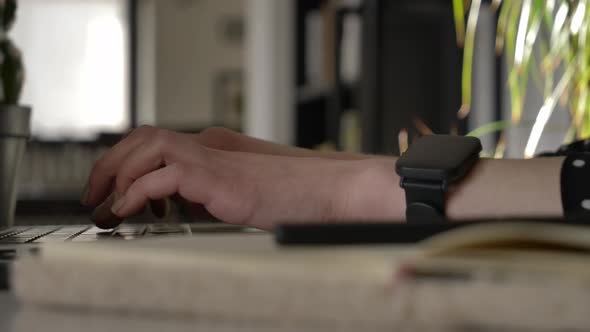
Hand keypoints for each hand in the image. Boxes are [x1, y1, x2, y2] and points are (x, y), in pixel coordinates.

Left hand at [82, 126, 402, 229]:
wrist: (325, 191)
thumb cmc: (291, 197)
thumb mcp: (239, 194)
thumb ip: (208, 194)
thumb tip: (181, 206)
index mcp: (213, 148)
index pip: (156, 142)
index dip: (126, 162)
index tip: (113, 190)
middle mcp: (208, 146)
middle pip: (143, 137)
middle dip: (111, 164)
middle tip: (96, 195)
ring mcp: (212, 159)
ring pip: (146, 149)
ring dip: (118, 175)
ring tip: (107, 206)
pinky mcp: (216, 178)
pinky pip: (161, 179)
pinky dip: (137, 194)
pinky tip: (130, 212)